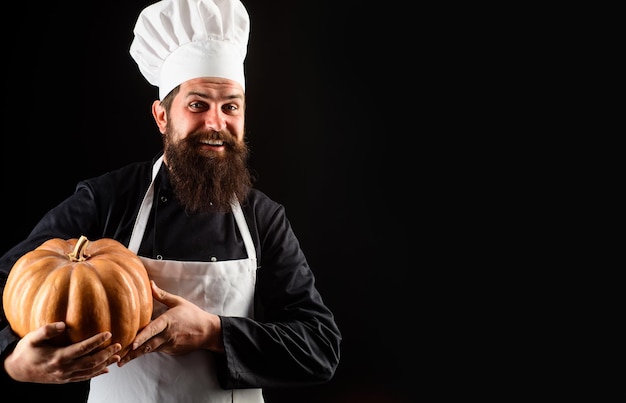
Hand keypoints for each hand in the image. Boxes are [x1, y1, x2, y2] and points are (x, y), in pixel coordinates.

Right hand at [4, 322, 121, 382]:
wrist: (16, 371)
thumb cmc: (25, 352)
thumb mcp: (32, 339)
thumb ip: (46, 330)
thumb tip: (62, 324)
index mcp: (58, 357)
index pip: (82, 349)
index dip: (96, 341)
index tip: (108, 333)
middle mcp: (64, 369)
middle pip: (90, 362)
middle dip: (106, 354)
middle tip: (119, 345)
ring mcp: (65, 376)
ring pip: (89, 372)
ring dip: (105, 364)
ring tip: (117, 356)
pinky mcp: (65, 380)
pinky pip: (84, 378)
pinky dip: (96, 374)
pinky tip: (106, 370)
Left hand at [118, 280, 222, 365]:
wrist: (208, 332)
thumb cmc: (193, 315)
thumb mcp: (178, 302)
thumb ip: (162, 295)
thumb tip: (150, 284)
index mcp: (168, 321)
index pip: (153, 330)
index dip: (142, 337)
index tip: (131, 343)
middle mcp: (167, 335)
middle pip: (147, 346)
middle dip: (132, 353)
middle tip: (118, 358)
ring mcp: (169, 345)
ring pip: (150, 350)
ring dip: (136, 355)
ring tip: (121, 360)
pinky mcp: (171, 351)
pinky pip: (157, 350)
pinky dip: (147, 352)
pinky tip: (136, 354)